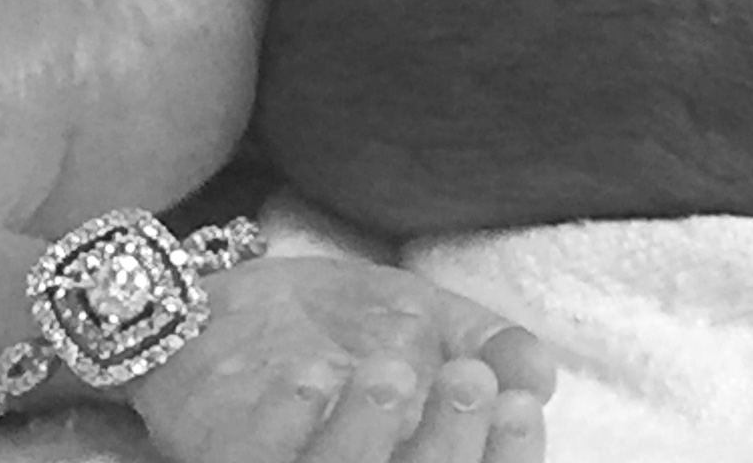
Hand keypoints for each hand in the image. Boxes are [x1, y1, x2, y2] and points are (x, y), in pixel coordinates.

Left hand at [129, 256, 552, 462]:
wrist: (214, 305)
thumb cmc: (329, 323)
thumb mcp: (417, 316)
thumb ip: (480, 338)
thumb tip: (538, 370)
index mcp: (409, 458)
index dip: (507, 457)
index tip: (518, 401)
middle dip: (451, 444)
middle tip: (470, 377)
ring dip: (369, 434)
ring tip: (391, 368)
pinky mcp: (218, 455)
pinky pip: (254, 456)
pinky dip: (289, 420)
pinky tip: (313, 372)